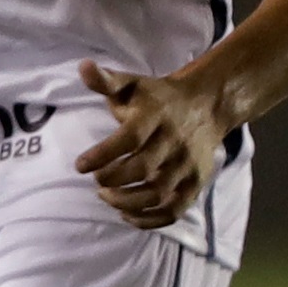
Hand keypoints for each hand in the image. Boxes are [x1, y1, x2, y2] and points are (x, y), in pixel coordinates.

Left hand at [75, 58, 232, 229]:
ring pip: (158, 193)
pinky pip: (175, 209)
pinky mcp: (197, 182)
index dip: (103, 155)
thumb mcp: (131, 84)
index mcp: (155, 116)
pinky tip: (127, 215)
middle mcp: (174, 141)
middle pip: (143, 169)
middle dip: (113, 181)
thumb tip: (83, 67)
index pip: (129, 139)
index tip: (80, 166)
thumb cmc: (157, 97)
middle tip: (97, 183)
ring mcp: (188, 164)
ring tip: (107, 197)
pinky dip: (150, 220)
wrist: (207, 104)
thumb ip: (106, 81)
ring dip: (127, 203)